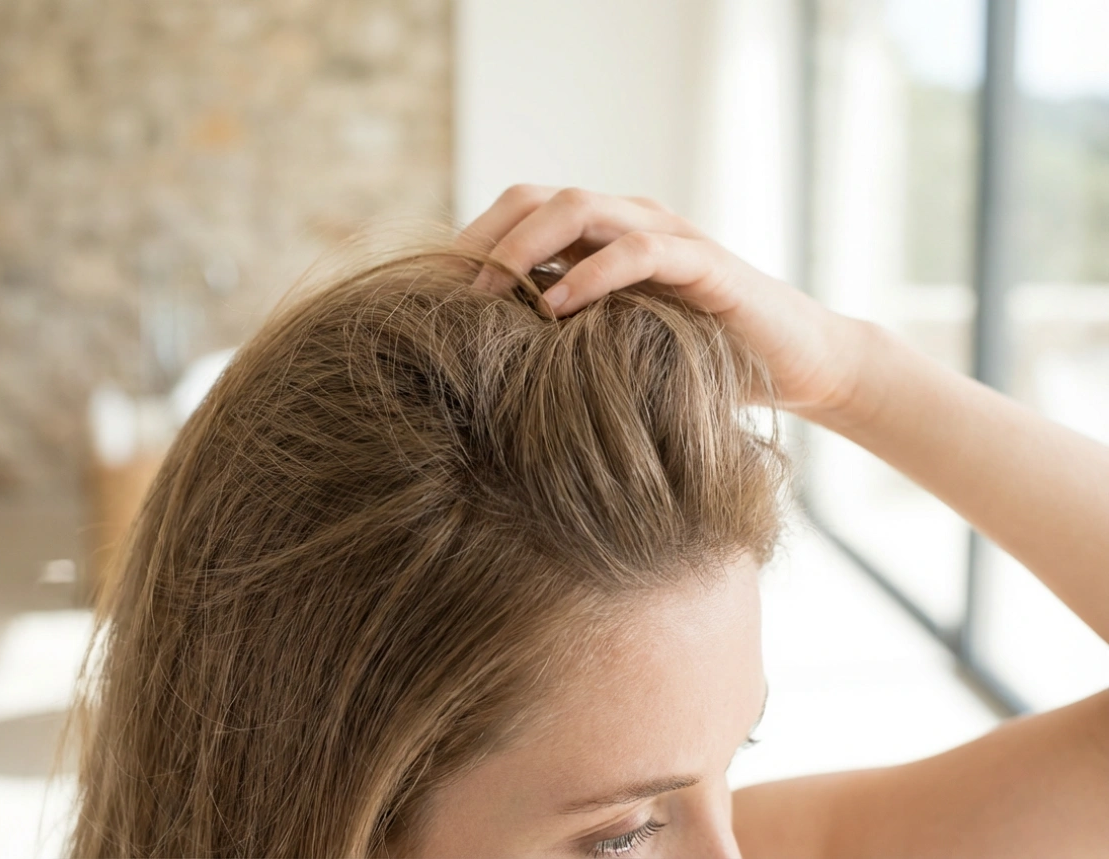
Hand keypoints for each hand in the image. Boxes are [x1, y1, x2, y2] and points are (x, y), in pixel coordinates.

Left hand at [458, 185, 870, 415]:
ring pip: (580, 209)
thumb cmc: (696, 363)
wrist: (796, 365)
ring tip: (492, 294)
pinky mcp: (704, 264)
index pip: (520, 212)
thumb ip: (562, 340)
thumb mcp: (613, 348)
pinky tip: (556, 310)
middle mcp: (629, 221)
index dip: (473, 241)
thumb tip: (481, 366)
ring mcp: (667, 235)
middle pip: (537, 199)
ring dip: (525, 249)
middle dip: (486, 239)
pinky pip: (638, 251)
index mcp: (601, 236)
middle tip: (454, 292)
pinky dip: (591, 275)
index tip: (434, 291)